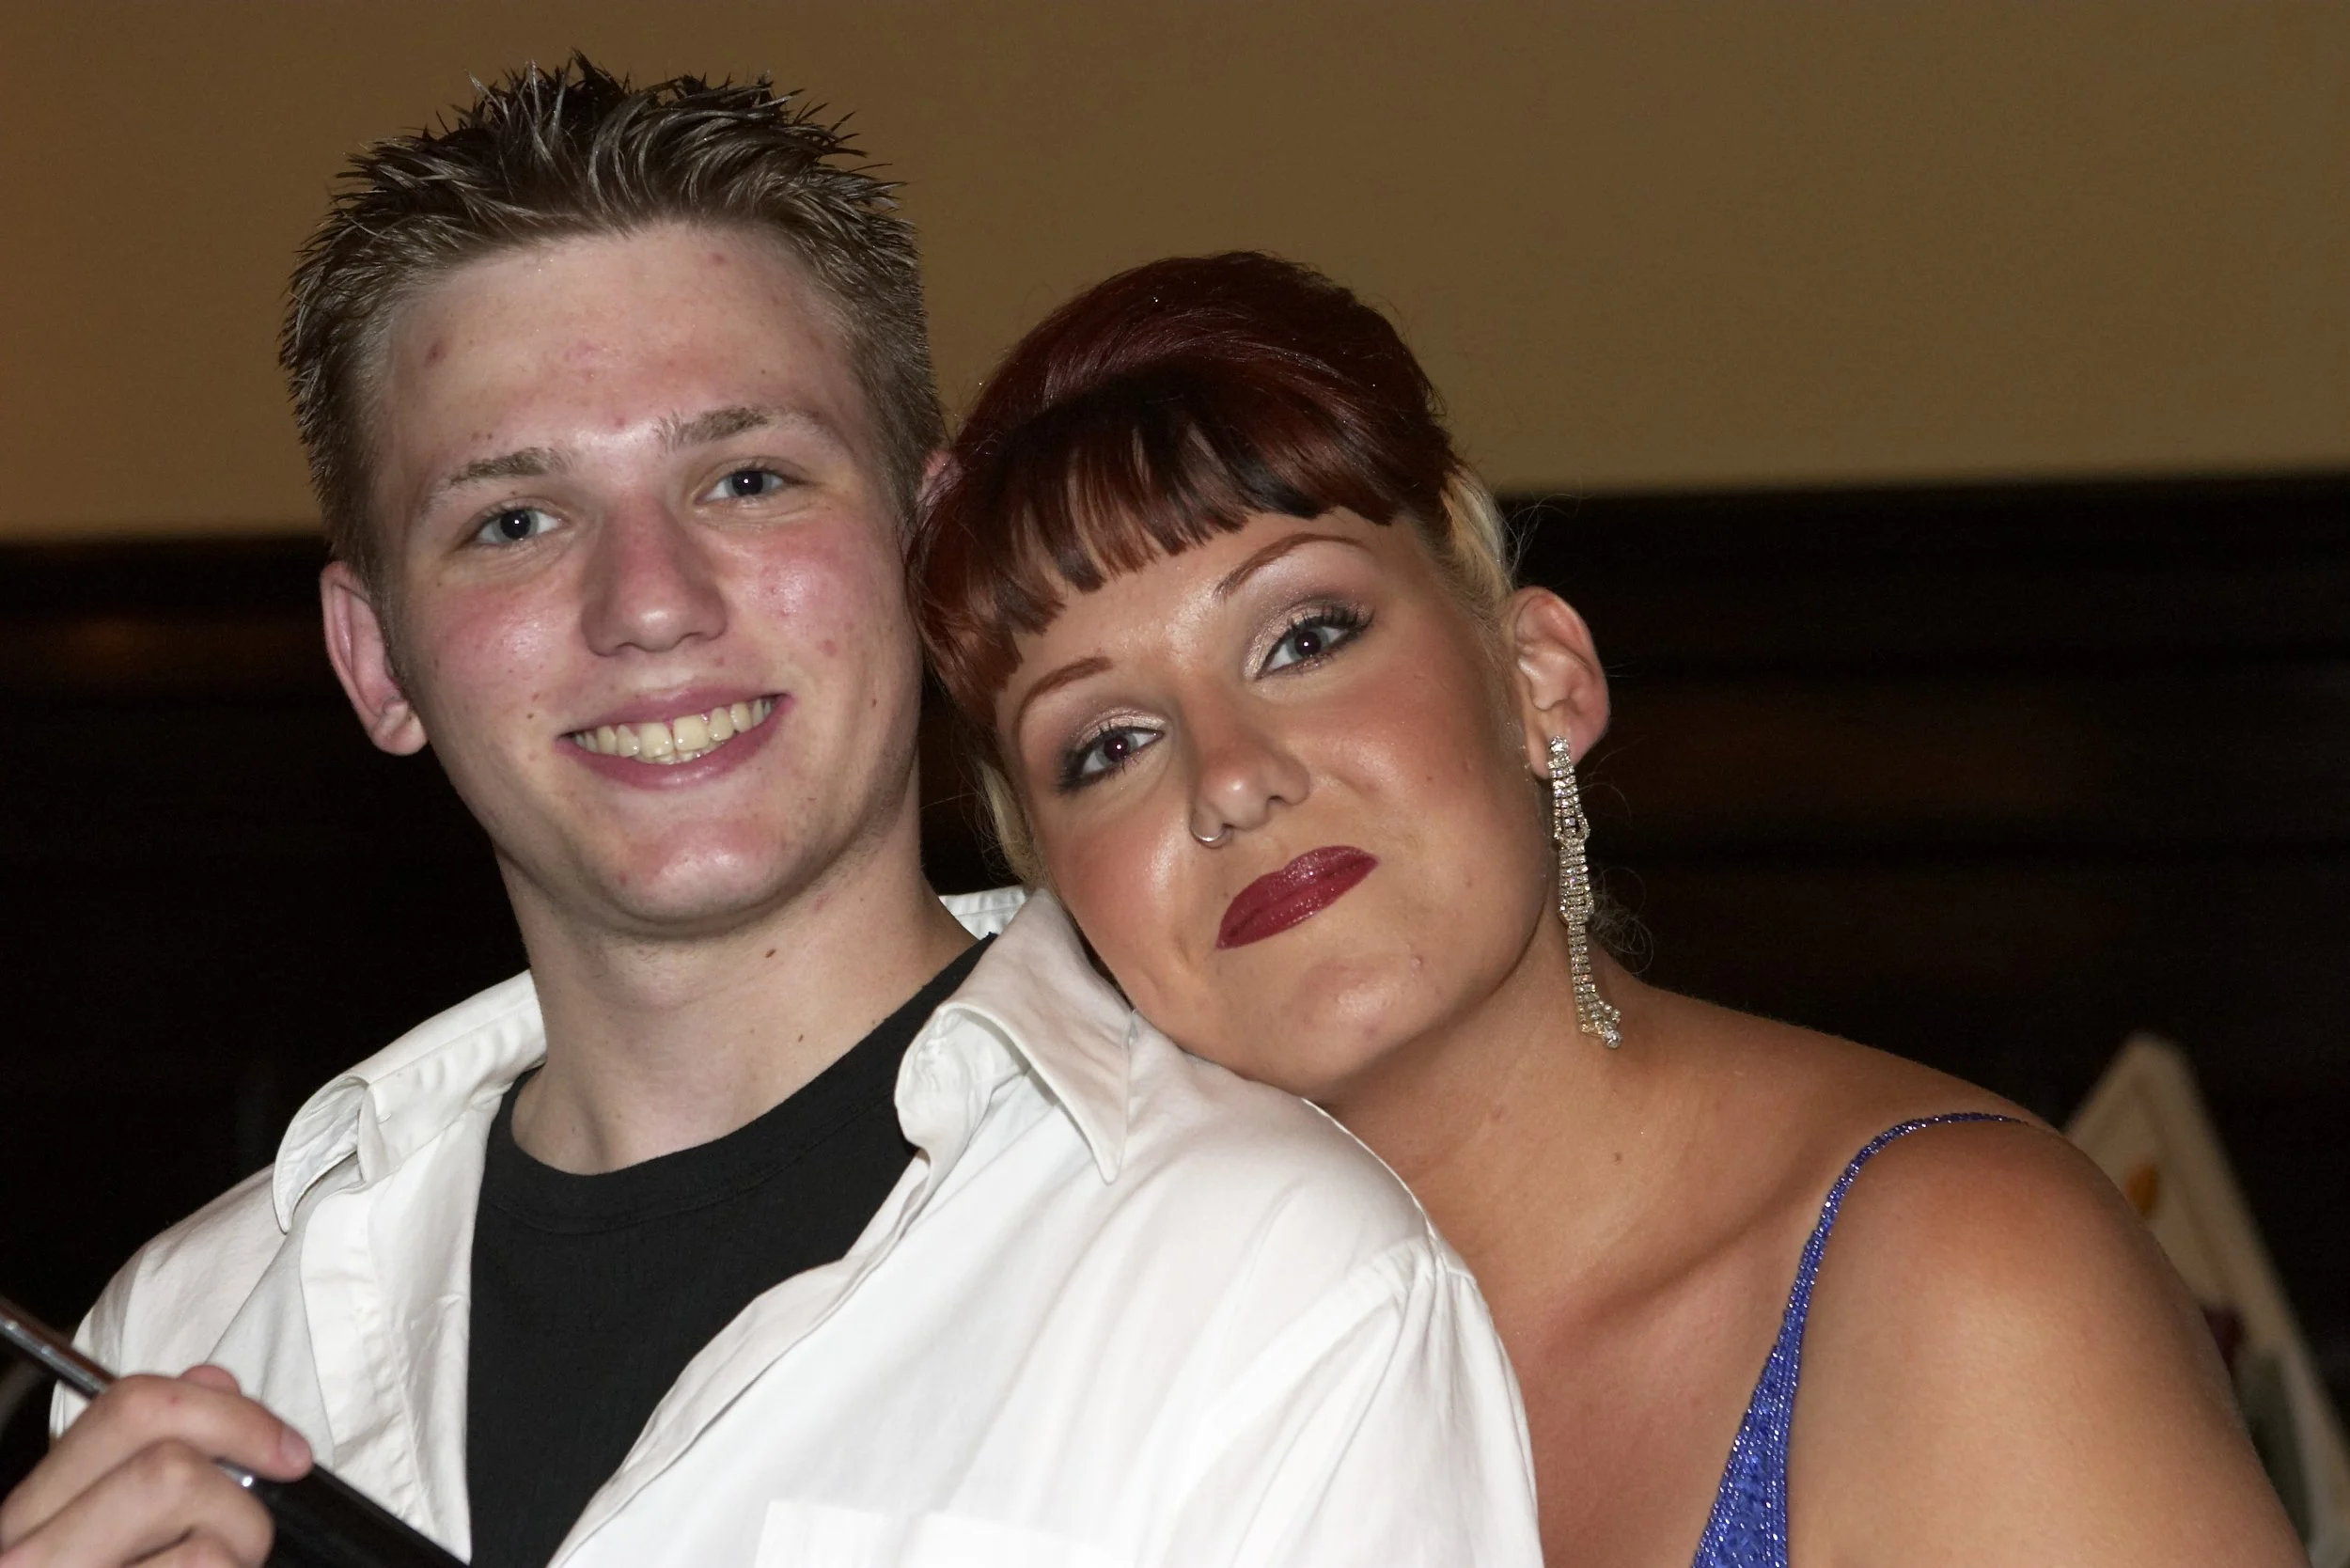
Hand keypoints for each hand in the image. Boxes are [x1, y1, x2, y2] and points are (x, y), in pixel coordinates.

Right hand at [0, 1366, 311, 1566]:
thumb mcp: (121, 1535)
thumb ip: (158, 1454)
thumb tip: (213, 1381)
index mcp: (35, 1515)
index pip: (129, 1407)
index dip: (229, 1413)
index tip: (286, 1450)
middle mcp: (26, 1549)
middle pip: (165, 1452)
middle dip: (242, 1484)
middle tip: (253, 1534)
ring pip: (184, 1498)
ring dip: (242, 1540)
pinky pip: (204, 1560)